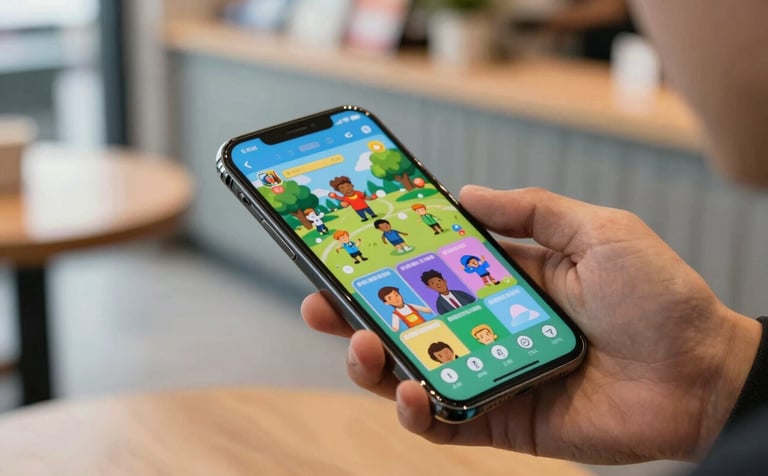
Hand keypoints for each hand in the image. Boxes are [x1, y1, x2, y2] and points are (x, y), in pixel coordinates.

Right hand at [302, 186, 760, 463]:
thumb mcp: (598, 231)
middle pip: (407, 321)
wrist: (703, 375)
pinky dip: (416, 412)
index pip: (432, 267)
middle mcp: (487, 326)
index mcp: (506, 280)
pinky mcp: (502, 420)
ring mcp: (490, 374)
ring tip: (358, 344)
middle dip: (356, 311)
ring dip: (373, 361)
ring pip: (413, 370)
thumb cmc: (659, 297)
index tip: (347, 243)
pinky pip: (444, 421)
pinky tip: (408, 391)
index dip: (388, 258)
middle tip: (320, 299)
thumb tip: (466, 193)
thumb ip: (533, 210)